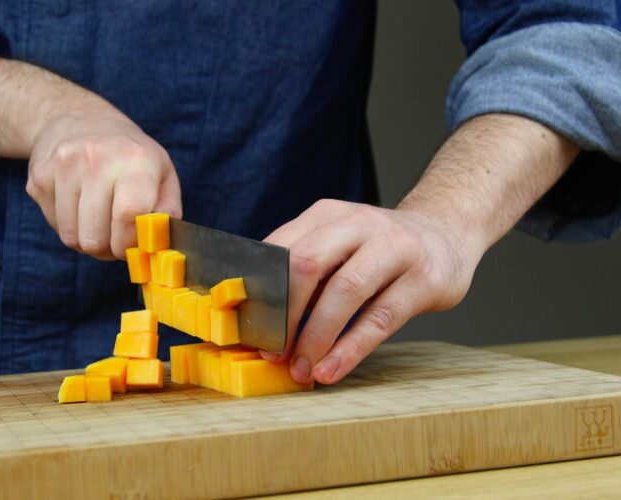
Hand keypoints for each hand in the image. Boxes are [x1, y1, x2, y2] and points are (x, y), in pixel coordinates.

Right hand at [26, 109, 180, 259]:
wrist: (79, 118)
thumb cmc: (129, 155)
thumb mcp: (162, 172)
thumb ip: (167, 211)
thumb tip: (157, 244)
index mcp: (135, 160)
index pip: (128, 214)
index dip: (128, 243)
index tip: (131, 246)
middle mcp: (96, 159)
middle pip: (95, 238)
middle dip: (107, 248)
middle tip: (114, 237)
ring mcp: (62, 167)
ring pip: (72, 238)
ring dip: (87, 239)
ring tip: (98, 221)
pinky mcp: (39, 178)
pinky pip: (54, 227)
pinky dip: (69, 226)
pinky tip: (78, 206)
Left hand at [263, 199, 484, 384]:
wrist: (448, 232)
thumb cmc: (379, 248)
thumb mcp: (339, 242)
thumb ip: (304, 268)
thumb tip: (259, 317)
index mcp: (328, 214)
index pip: (282, 249)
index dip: (261, 292)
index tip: (249, 329)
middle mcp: (360, 223)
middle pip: (308, 264)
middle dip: (285, 314)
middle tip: (273, 352)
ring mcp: (396, 248)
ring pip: (345, 292)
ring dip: (316, 337)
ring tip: (301, 369)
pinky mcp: (424, 279)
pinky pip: (380, 319)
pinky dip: (350, 349)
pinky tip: (331, 370)